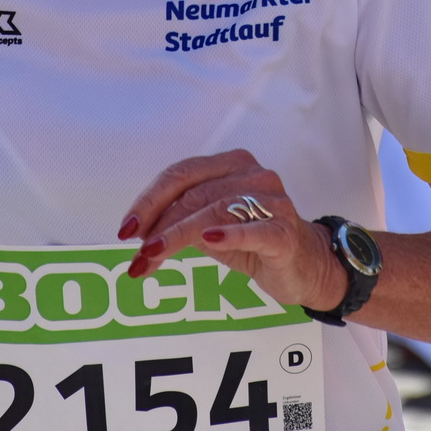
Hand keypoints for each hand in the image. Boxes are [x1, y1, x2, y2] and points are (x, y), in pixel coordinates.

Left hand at [119, 150, 345, 311]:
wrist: (304, 266)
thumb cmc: (254, 242)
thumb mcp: (210, 228)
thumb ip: (179, 222)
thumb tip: (136, 235)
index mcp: (232, 165)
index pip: (182, 174)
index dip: (150, 200)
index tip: (126, 229)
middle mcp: (253, 176)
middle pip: (194, 194)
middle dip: (158, 225)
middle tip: (136, 253)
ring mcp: (272, 202)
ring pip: (215, 212)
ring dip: (178, 235)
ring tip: (152, 256)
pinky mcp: (284, 232)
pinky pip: (255, 230)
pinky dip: (230, 234)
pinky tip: (209, 239)